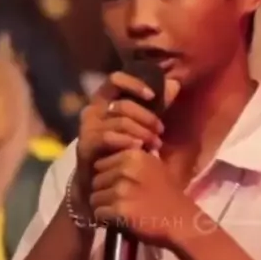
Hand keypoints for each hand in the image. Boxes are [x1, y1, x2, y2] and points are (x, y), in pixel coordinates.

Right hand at [74, 71, 179, 210]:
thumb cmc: (123, 147)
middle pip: (123, 105)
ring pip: (120, 121)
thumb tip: (175, 83)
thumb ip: (156, 104)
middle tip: (160, 132)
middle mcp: (93, 109)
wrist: (99, 180)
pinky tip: (139, 149)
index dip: (134, 84)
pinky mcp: (85, 144)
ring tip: (155, 145)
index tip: (152, 95)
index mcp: (105, 99)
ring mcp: (87, 127)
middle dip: (147, 118)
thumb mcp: (142, 122)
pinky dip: (127, 142)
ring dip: (142, 132)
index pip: (116, 79)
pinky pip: (108, 137)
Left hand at [90, 148, 193, 245]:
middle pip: (95, 180)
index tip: (121, 187)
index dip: (108, 177)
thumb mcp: (154, 166)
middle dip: (104, 192)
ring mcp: (121, 190)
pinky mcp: (119, 210)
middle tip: (120, 201)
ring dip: (104, 206)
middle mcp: (125, 169)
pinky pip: (99, 213)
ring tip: (121, 211)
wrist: (181, 222)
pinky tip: (120, 220)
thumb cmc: (169, 195)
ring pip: (94, 198)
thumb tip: (109, 155)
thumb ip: (132, 160)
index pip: (101, 164)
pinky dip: (106, 220)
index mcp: (133, 155)